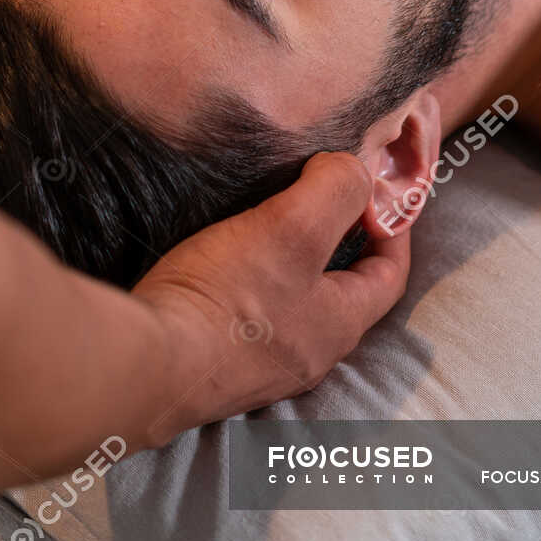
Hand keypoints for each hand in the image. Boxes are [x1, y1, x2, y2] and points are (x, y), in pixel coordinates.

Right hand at [131, 152, 408, 443]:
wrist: (147, 365)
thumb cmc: (227, 297)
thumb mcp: (293, 227)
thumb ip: (336, 190)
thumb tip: (354, 171)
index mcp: (339, 326)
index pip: (389, 276)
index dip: (393, 229)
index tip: (379, 192)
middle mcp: (309, 356)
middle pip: (343, 292)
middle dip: (341, 244)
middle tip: (321, 198)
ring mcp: (263, 368)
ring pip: (298, 306)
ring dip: (294, 265)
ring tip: (269, 223)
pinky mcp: (219, 366)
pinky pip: (254, 319)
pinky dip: (254, 285)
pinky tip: (226, 264)